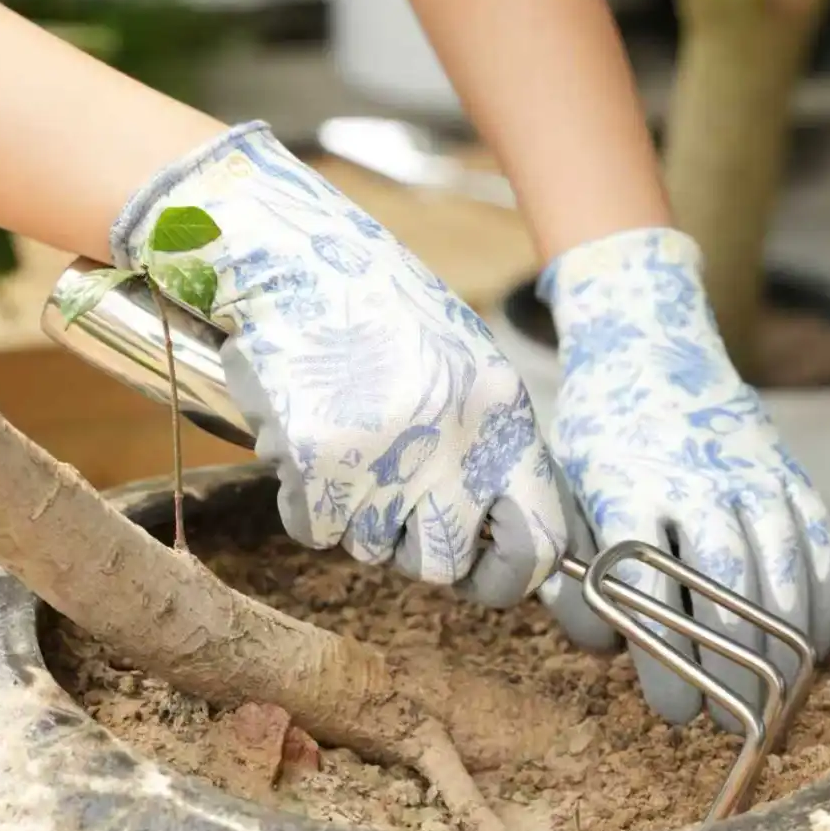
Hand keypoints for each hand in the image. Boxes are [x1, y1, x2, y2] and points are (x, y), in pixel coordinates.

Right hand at [111, 122, 565, 603]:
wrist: (291, 257)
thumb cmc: (376, 307)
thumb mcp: (462, 364)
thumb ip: (487, 444)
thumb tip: (502, 527)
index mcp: (500, 414)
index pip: (538, 539)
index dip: (512, 574)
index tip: (489, 573)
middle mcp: (452, 443)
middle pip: (445, 564)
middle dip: (419, 552)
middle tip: (394, 508)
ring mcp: (384, 458)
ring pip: (374, 550)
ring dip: (356, 518)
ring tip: (345, 450)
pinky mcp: (317, 465)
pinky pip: (315, 529)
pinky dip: (305, 504)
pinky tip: (307, 449)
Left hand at [537, 228, 829, 724]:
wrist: (646, 344)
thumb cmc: (594, 436)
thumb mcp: (562, 486)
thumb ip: (573, 564)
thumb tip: (604, 642)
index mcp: (621, 486)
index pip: (645, 589)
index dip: (666, 659)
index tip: (675, 707)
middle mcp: (690, 478)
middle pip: (722, 590)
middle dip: (729, 667)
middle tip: (726, 716)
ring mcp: (745, 470)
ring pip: (778, 571)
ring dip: (779, 647)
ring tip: (772, 698)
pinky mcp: (784, 466)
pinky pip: (817, 542)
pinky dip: (819, 600)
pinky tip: (809, 645)